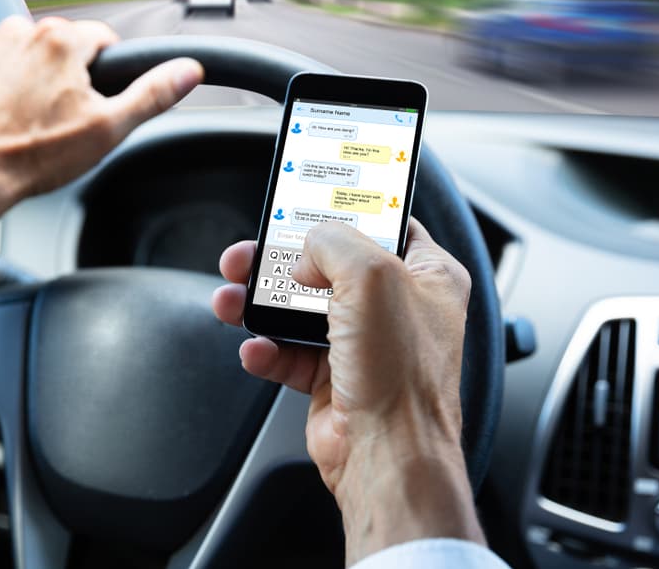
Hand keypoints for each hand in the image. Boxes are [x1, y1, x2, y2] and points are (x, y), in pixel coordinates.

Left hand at [0, 15, 202, 250]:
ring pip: (29, 55)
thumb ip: (152, 94)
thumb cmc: (35, 156)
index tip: (96, 101)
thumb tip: (188, 70)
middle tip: (64, 119)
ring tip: (32, 120)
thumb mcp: (108, 129)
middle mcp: (21, 31)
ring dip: (35, 79)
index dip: (108, 73)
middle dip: (70, 77)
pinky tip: (6, 117)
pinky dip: (3, 86)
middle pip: (65, 47)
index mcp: (61, 40)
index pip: (103, 39)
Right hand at [211, 219, 485, 563]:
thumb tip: (306, 249)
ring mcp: (364, 344)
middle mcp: (396, 307)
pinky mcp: (333, 377)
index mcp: (427, 275)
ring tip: (232, 297)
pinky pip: (288, 353)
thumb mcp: (370, 277)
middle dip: (281, 260)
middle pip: (328, 264)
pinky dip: (266, 349)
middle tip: (249, 253)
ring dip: (260, 303)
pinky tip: (256, 348)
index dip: (345, 210)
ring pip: (299, 308)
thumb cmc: (402, 376)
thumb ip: (333, 242)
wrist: (385, 457)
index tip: (308, 201)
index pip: (385, 223)